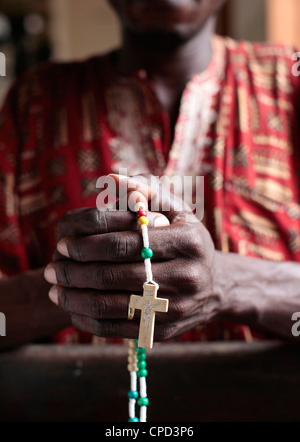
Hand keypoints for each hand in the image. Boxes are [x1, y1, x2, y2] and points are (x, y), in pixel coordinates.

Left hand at [44, 174, 216, 341]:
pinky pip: (116, 328)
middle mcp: (185, 276)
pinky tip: (72, 307)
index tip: (62, 242)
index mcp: (187, 241)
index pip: (124, 241)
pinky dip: (87, 318)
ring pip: (110, 305)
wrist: (216, 286)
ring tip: (54, 287)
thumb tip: (110, 179)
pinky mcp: (163, 331)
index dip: (87, 242)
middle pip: (113, 275)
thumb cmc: (187, 242)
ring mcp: (175, 308)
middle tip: (51, 267)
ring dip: (74, 297)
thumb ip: (146, 193)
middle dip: (73, 271)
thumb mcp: (177, 212)